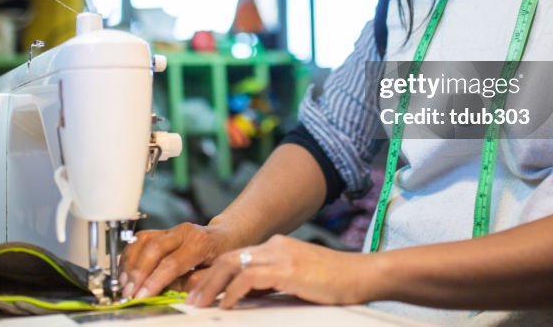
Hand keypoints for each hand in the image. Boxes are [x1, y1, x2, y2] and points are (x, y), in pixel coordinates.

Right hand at [119, 223, 234, 299]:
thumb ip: (194, 283)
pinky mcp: (161, 231)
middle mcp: (183, 232)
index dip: (154, 281)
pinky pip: (140, 238)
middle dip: (138, 273)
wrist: (224, 237)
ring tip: (123, 283)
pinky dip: (129, 254)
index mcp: (199, 243)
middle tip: (129, 292)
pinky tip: (124, 270)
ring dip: (130, 263)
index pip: (171, 263)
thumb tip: (172, 291)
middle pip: (154, 249)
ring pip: (143, 240)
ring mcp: (171, 229)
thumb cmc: (220, 256)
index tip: (141, 296)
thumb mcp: (215, 273)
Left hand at [185, 235, 372, 308]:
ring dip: (211, 286)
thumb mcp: (297, 281)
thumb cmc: (335, 283)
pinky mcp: (287, 269)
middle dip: (204, 280)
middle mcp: (274, 246)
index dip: (212, 274)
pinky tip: (226, 305)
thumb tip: (246, 298)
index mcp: (276, 247)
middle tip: (189, 301)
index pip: (235, 257)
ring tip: (198, 305)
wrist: (363, 275)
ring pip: (232, 265)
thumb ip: (273, 284)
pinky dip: (233, 292)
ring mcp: (280, 255)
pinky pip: (250, 279)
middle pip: (227, 258)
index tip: (197, 292)